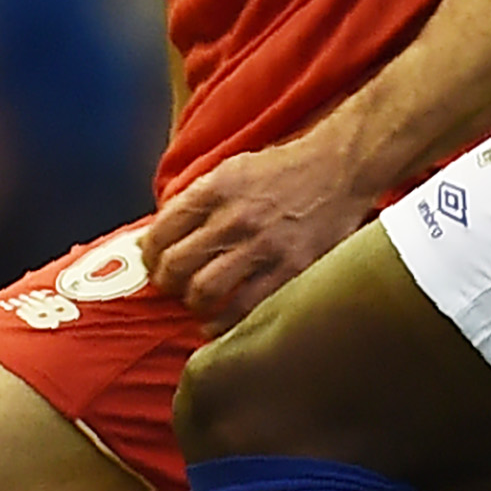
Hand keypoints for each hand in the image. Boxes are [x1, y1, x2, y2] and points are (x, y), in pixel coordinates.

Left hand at [142, 135, 377, 329]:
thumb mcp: (234, 167)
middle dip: (165, 282)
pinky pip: (244, 309)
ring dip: (192, 303)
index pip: (162, 229)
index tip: (153, 262)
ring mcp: (264, 246)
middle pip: (175, 265)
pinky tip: (218, 321)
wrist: (341, 169)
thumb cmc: (285, 170)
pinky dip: (222, 322)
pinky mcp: (290, 269)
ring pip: (203, 292)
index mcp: (218, 186)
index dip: (149, 253)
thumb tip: (158, 234)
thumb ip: (197, 198)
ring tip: (197, 302)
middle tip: (170, 285)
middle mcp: (236, 216)